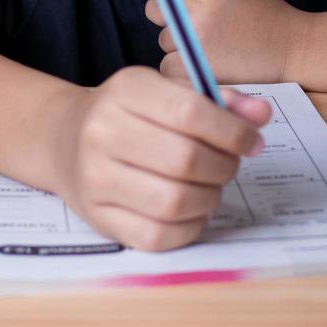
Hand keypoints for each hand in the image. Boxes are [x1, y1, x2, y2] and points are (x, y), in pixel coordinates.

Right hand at [47, 67, 271, 250]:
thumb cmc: (132, 113)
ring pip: (173, 202)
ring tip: (211, 186)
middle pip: (185, 160)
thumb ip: (220, 101)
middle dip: (224, 166)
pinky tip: (193, 210)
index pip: (190, 112)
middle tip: (231, 165)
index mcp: (125, 90)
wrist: (64, 138)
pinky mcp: (97, 218)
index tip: (253, 141)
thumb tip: (262, 116)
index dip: (233, 131)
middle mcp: (102, 132)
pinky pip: (157, 236)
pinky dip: (189, 227)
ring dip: (209, 199)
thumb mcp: (170, 90)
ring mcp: (95, 178)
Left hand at [132, 0, 309, 83]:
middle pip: (154, 9)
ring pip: (162, 38)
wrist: (292, 49)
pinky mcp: (193, 65)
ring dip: (180, 44)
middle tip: (203, 23)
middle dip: (171, 17)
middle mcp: (197, 1)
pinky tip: (210, 61)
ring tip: (214, 44)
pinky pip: (167, 64)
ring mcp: (194, 36)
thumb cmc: (260, 10)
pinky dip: (184, 67)